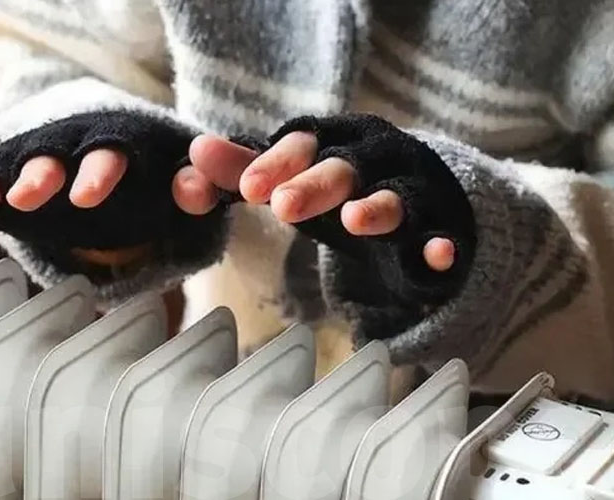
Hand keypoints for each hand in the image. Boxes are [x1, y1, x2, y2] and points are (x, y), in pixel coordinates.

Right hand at [0, 111, 224, 266]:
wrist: (105, 155)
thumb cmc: (150, 177)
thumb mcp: (182, 180)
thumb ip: (201, 187)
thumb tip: (200, 189)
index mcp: (117, 146)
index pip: (110, 152)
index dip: (101, 171)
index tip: (89, 194)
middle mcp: (70, 150)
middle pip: (53, 158)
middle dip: (45, 175)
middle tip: (32, 194)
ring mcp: (36, 165)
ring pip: (15, 171)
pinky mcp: (7, 184)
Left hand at [173, 126, 456, 271]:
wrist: (420, 197)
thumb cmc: (336, 183)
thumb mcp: (290, 176)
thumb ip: (240, 169)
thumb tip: (193, 153)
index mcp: (332, 140)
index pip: (301, 142)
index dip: (274, 162)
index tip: (246, 189)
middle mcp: (374, 158)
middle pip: (344, 167)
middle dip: (314, 184)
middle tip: (282, 206)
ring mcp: (412, 191)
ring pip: (397, 197)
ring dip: (377, 207)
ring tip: (354, 220)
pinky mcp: (440, 228)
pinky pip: (442, 236)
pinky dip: (440, 245)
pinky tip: (437, 257)